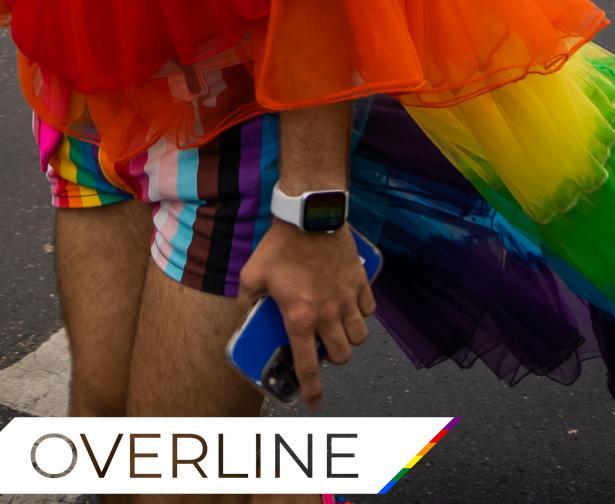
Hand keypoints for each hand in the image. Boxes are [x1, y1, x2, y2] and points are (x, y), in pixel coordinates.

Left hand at [237, 223, 373, 408]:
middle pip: (342, 355)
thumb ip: (247, 298)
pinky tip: (351, 304)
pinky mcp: (360, 281)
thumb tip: (244, 308)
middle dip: (333, 358)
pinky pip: (369, 308)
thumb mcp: (252, 274)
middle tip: (323, 347)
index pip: (308, 367)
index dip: (312, 389)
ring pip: (360, 336)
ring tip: (338, 328)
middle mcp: (328, 315)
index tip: (313, 400)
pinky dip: (362, 312)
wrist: (309, 215)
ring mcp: (347, 299)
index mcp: (300, 319)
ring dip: (350, 337)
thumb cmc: (280, 245)